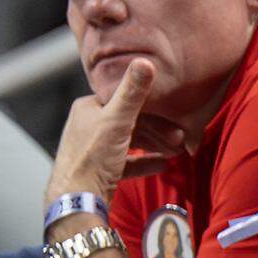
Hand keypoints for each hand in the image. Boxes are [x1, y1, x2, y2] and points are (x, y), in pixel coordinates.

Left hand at [45, 58, 184, 209]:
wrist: (78, 197)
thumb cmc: (94, 156)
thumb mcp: (117, 120)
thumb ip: (133, 92)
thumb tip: (145, 61)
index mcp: (89, 108)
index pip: (124, 100)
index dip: (151, 106)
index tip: (172, 113)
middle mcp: (88, 125)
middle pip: (130, 123)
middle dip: (157, 130)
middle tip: (179, 137)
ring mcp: (94, 149)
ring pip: (130, 142)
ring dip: (154, 145)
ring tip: (176, 150)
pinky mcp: (101, 169)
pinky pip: (127, 162)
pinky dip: (145, 162)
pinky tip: (163, 165)